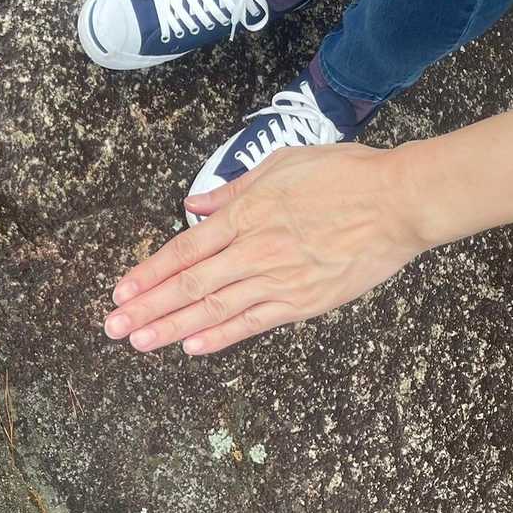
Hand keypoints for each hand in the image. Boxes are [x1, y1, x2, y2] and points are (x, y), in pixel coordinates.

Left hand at [103, 142, 426, 355]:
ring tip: (139, 344)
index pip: (183, 250)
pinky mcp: (302, 303)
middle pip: (188, 285)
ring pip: (213, 309)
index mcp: (246, 216)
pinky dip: (220, 336)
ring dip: (172, 328)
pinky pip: (252, 323)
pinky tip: (192, 347)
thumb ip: (233, 191)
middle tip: (113, 329)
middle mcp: (254, 251)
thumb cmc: (345, 175)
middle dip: (147, 308)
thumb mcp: (282, 165)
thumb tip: (194, 204)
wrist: (398, 202)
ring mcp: (277, 281)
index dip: (148, 273)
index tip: (120, 292)